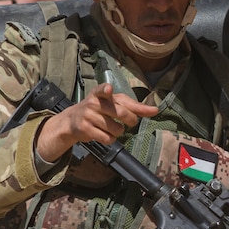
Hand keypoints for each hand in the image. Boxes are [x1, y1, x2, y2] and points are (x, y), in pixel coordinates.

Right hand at [35, 82, 157, 161]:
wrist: (73, 120)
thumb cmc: (100, 109)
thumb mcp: (114, 103)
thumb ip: (134, 106)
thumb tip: (156, 110)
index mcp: (101, 93)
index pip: (103, 90)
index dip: (106, 89)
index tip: (108, 89)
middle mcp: (94, 103)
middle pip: (121, 113)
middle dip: (131, 120)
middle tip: (130, 121)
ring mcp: (88, 116)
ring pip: (116, 129)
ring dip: (119, 131)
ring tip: (110, 127)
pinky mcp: (85, 129)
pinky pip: (107, 138)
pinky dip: (111, 139)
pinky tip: (104, 134)